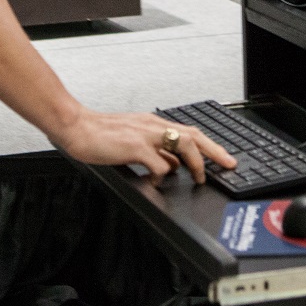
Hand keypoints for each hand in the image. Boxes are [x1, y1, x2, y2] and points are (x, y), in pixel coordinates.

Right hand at [51, 108, 236, 185]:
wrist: (76, 127)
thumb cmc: (100, 133)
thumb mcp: (134, 139)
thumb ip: (154, 150)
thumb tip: (173, 165)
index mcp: (154, 124)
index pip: (190, 131)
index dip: (210, 145)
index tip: (224, 157)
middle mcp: (153, 126)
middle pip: (194, 135)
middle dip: (214, 151)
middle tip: (228, 164)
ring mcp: (145, 135)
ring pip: (183, 143)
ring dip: (195, 162)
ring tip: (199, 177)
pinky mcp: (133, 147)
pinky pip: (158, 163)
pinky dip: (163, 174)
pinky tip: (160, 181)